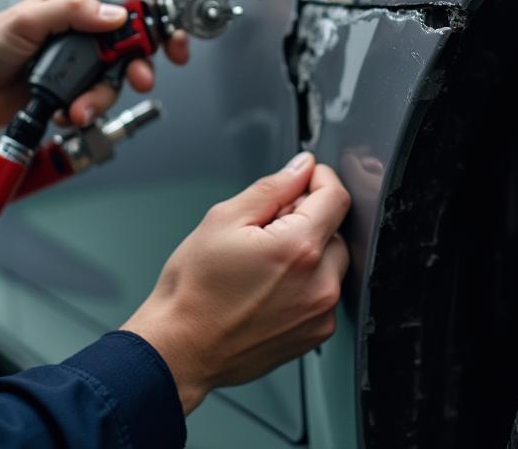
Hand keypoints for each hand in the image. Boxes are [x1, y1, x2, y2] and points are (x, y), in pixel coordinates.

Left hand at [0, 0, 188, 129]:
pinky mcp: (75, 90)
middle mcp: (84, 28)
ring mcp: (82, 60)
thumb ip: (72, 12)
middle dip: (155, 47)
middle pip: (138, 31)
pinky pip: (99, 100)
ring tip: (85, 104)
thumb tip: (114, 15)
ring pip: (121, 73)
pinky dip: (88, 108)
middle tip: (166, 58)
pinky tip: (67, 110)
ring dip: (109, 92)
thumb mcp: (26, 19)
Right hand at [121, 153, 350, 413]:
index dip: (320, 178)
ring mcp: (319, 314)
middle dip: (308, 217)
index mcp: (298, 248)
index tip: (305, 176)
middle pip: (335, 229)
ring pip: (332, 262)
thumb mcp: (224, 219)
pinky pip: (323, 292)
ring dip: (308, 249)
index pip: (336, 197)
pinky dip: (305, 280)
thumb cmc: (193, 290)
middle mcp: (319, 284)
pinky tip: (268, 283)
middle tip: (266, 224)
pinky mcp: (314, 333)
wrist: (181, 347)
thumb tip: (299, 169)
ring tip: (263, 258)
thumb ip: (271, 188)